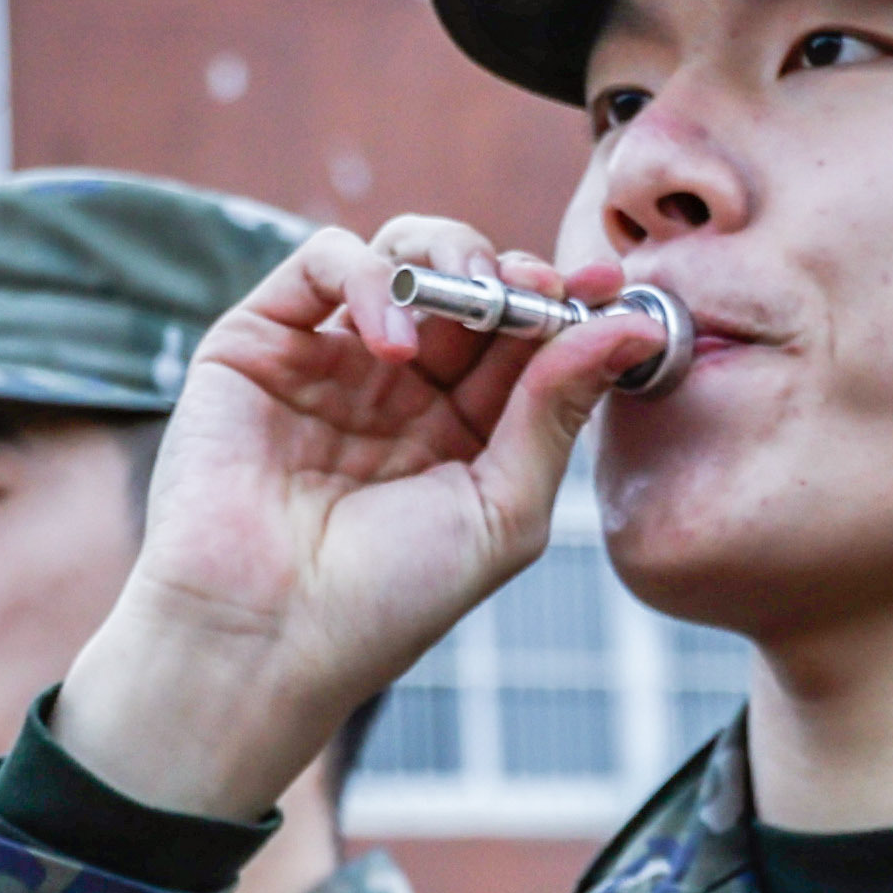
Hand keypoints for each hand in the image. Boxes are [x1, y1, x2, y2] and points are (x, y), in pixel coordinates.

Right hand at [52, 220, 649, 821]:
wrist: (259, 639)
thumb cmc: (383, 603)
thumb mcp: (502, 511)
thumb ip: (557, 412)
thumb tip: (632, 326)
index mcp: (464, 432)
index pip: (527, 339)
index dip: (569, 304)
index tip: (609, 289)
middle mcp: (400, 389)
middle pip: (472, 283)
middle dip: (517, 272)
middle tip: (543, 286)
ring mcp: (332, 359)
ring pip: (403, 254)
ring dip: (452, 253)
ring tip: (473, 293)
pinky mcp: (262, 340)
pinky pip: (324, 262)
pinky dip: (371, 277)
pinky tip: (396, 342)